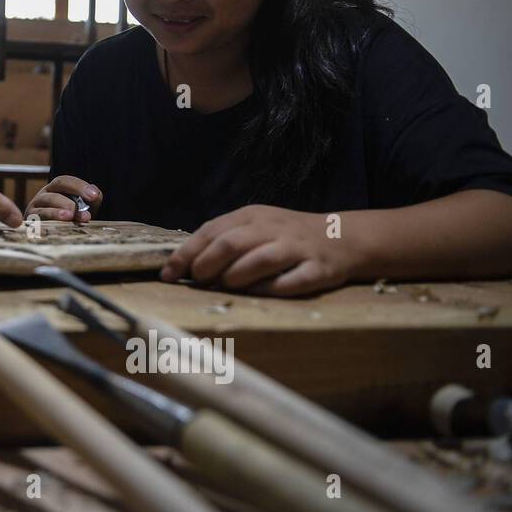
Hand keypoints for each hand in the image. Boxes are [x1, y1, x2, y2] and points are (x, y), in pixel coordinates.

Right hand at [27, 175, 102, 222]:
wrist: (52, 239)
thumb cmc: (68, 222)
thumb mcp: (81, 210)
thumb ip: (91, 202)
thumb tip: (95, 194)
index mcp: (55, 189)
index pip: (64, 181)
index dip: (79, 187)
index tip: (94, 196)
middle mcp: (43, 196)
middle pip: (53, 193)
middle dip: (69, 201)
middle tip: (83, 214)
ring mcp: (34, 209)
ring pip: (44, 206)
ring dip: (57, 211)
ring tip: (69, 217)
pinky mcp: (30, 224)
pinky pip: (36, 222)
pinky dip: (46, 224)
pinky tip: (57, 227)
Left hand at [161, 204, 356, 296]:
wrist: (343, 236)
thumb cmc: (286, 236)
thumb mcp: (254, 228)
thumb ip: (224, 242)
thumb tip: (187, 268)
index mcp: (252, 216)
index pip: (211, 231)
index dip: (186, 254)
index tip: (168, 274)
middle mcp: (273, 229)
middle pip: (231, 244)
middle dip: (207, 265)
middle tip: (199, 281)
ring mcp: (297, 248)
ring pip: (260, 260)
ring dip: (236, 277)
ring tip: (227, 286)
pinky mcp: (319, 269)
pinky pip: (293, 281)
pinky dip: (272, 290)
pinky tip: (258, 294)